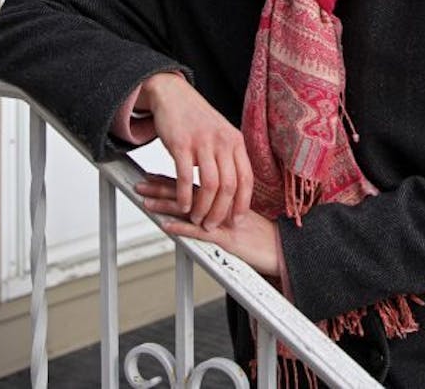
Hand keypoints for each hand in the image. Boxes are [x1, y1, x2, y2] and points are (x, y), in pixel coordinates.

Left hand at [136, 173, 279, 275]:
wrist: (285, 249)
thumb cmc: (263, 238)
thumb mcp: (240, 221)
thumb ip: (222, 212)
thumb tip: (202, 211)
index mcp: (224, 198)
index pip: (193, 184)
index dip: (172, 179)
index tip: (152, 174)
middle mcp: (222, 205)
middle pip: (187, 192)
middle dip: (161, 188)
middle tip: (139, 183)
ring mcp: (223, 221)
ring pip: (191, 209)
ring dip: (166, 205)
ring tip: (146, 202)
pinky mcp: (228, 240)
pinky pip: (201, 234)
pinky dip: (183, 229)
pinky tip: (167, 226)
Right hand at [138, 71, 252, 229]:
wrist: (174, 95)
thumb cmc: (197, 119)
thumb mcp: (222, 135)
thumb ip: (229, 158)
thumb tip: (235, 188)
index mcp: (236, 142)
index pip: (246, 179)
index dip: (242, 203)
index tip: (236, 220)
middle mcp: (223, 142)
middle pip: (229, 186)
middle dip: (221, 212)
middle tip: (213, 225)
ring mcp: (202, 142)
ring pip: (209, 184)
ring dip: (203, 207)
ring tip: (197, 219)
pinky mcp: (181, 143)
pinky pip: (184, 176)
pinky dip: (184, 195)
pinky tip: (183, 206)